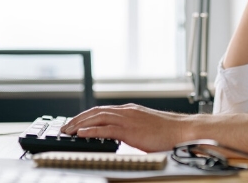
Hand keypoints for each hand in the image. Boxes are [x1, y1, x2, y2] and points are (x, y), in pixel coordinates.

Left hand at [60, 104, 191, 151]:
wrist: (182, 130)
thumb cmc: (167, 132)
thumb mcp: (145, 127)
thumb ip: (131, 129)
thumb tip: (120, 136)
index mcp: (129, 110)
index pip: (102, 110)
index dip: (86, 116)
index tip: (75, 123)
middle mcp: (126, 111)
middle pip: (96, 112)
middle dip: (78, 119)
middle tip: (65, 127)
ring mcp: (128, 119)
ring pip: (98, 118)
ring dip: (80, 124)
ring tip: (69, 131)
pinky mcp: (130, 130)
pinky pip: (106, 129)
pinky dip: (92, 130)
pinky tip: (82, 134)